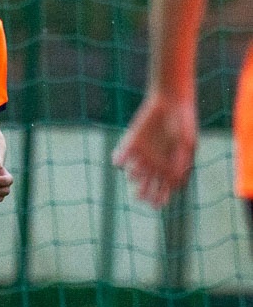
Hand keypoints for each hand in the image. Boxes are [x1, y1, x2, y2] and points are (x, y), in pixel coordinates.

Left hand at [112, 93, 197, 207]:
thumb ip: (181, 161)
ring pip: (134, 173)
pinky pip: (121, 157)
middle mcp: (155, 163)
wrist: (171, 102)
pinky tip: (120, 160)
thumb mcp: (187, 143)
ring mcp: (142, 154)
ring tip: (136, 174)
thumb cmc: (184, 123)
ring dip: (134, 175)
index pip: (165, 189)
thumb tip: (175, 181)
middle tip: (141, 197)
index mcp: (171, 166)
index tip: (157, 205)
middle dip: (144, 193)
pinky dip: (119, 160)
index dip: (160, 198)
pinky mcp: (131, 143)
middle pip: (147, 185)